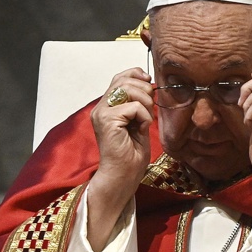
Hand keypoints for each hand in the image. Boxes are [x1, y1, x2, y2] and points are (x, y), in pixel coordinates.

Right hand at [86, 68, 153, 251]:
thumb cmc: (131, 155)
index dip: (136, 74)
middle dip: (144, 89)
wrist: (123, 176)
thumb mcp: (138, 122)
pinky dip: (144, 115)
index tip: (149, 82)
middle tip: (151, 106)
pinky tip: (142, 128)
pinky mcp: (107, 120)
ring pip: (127, 89)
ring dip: (145, 102)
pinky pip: (133, 106)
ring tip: (147, 118)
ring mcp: (101, 113)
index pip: (119, 77)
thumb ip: (139, 103)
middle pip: (123, 80)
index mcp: (106, 107)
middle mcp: (100, 108)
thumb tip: (149, 83)